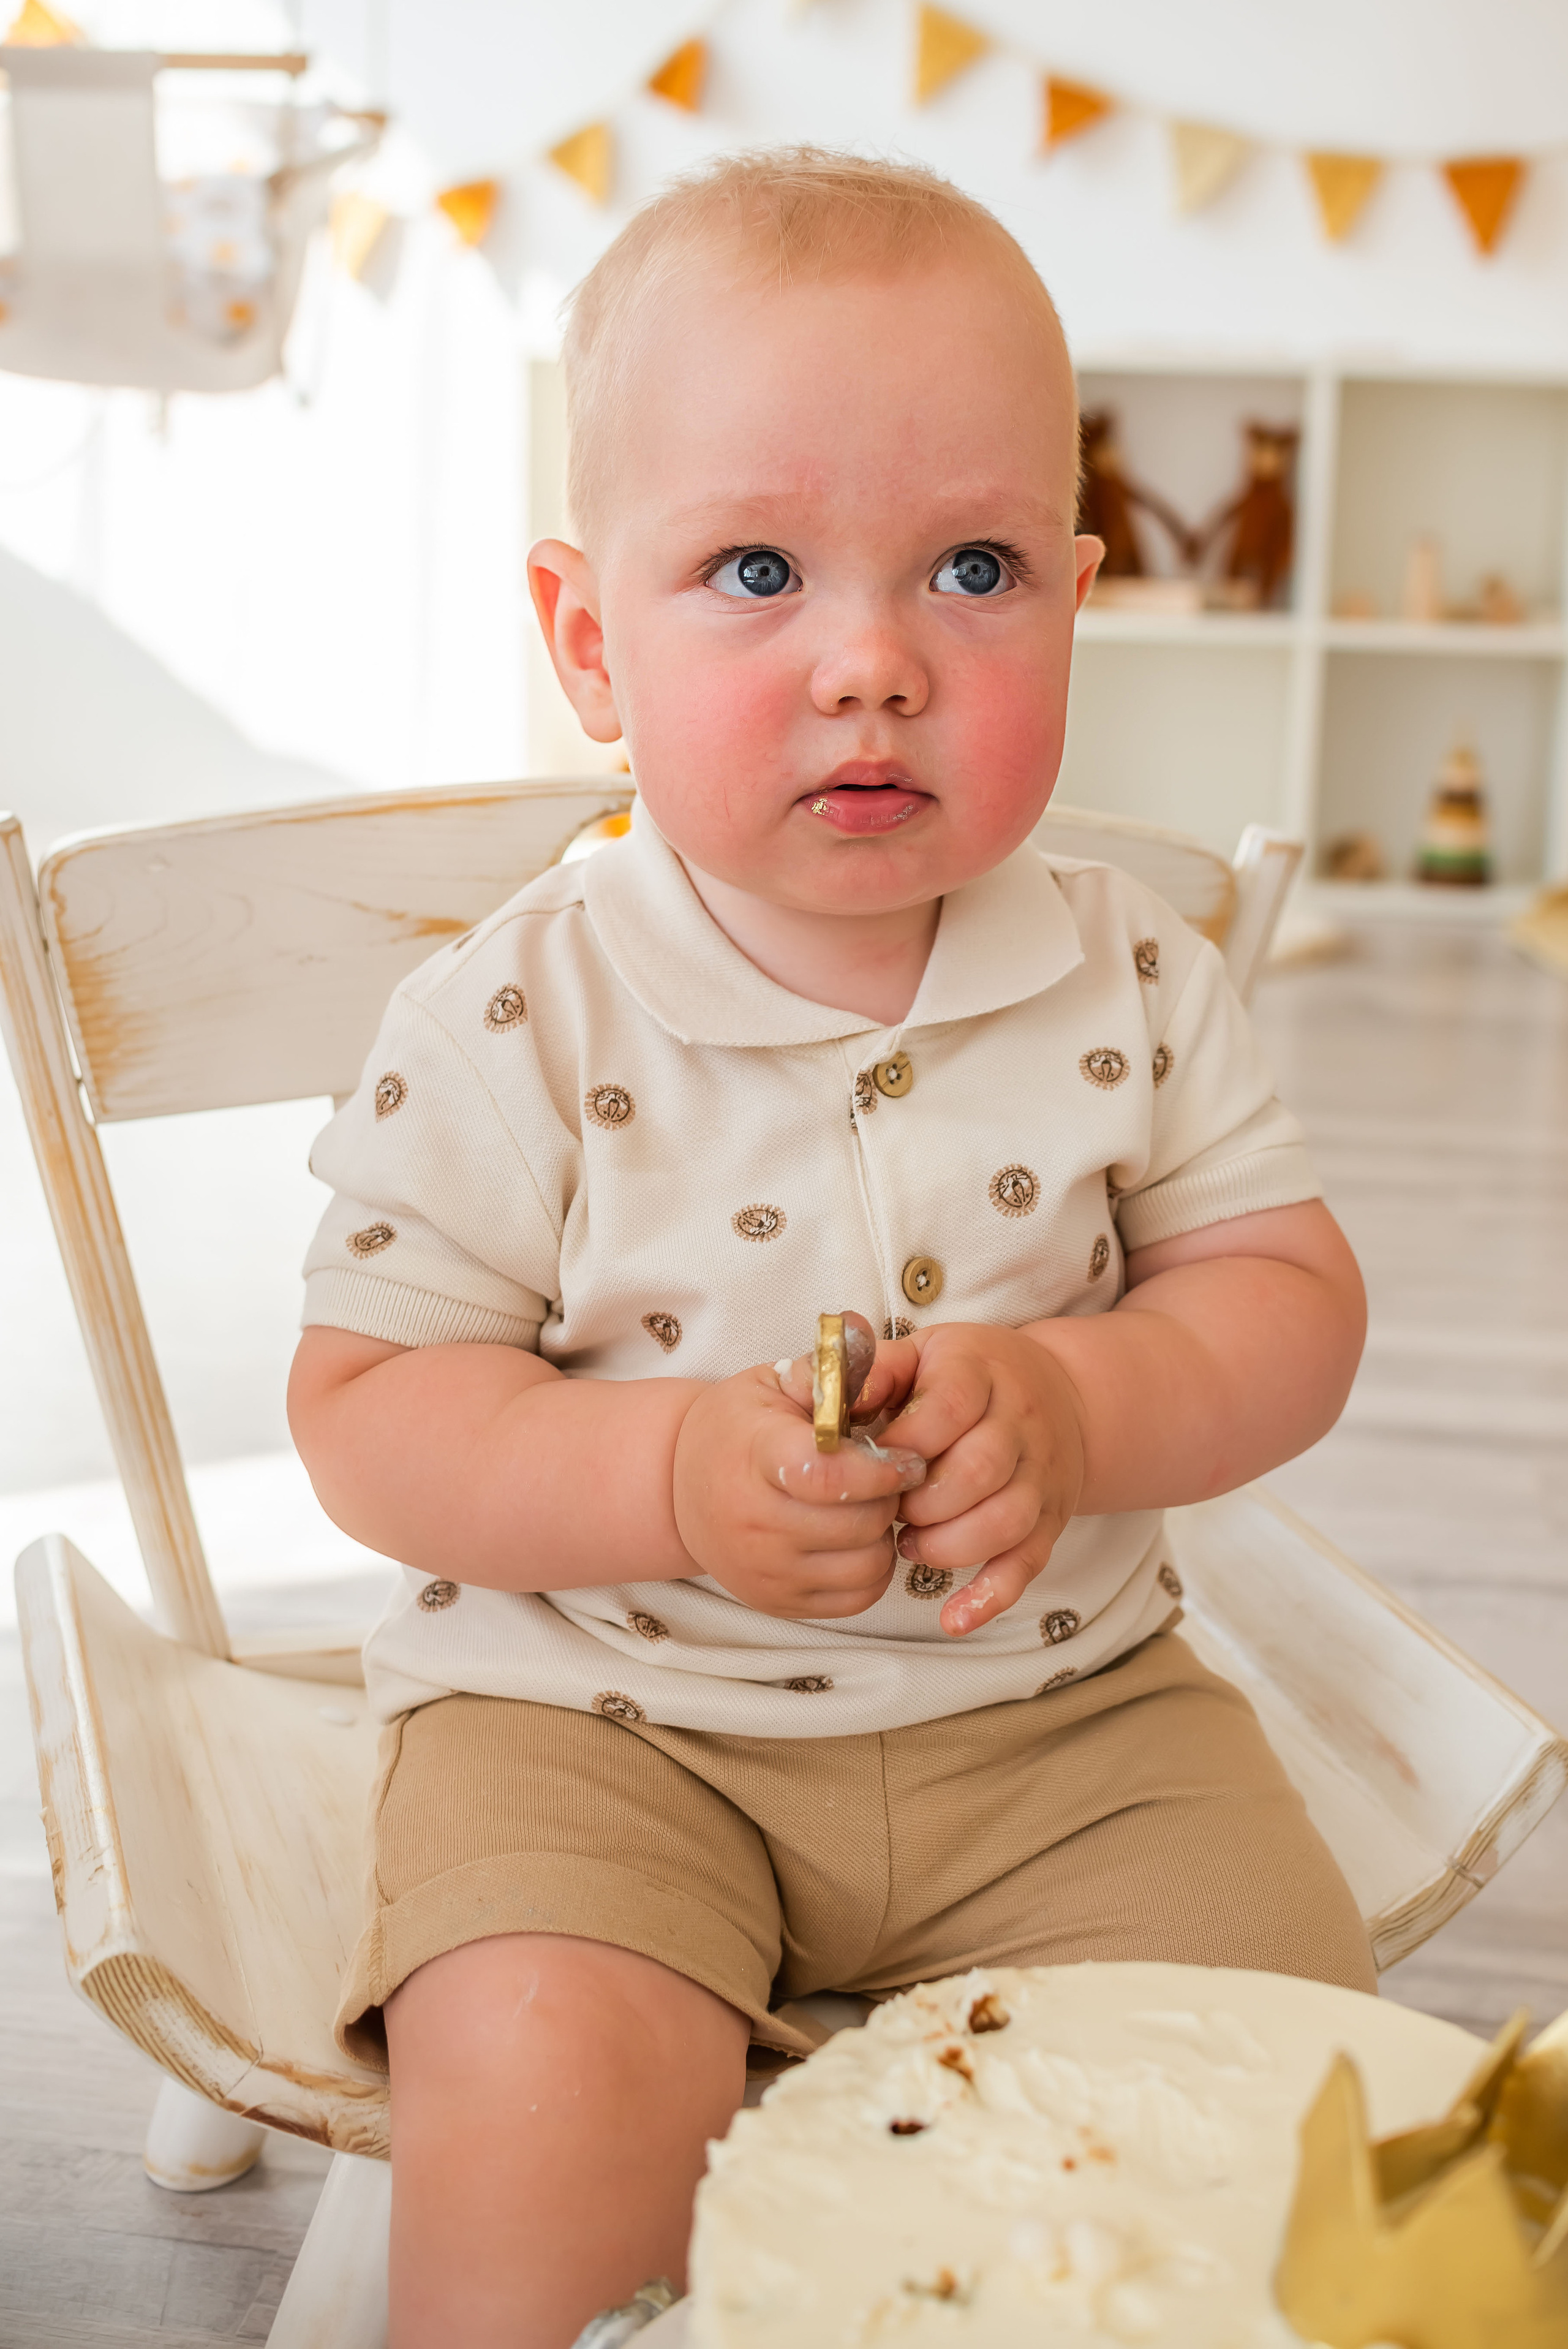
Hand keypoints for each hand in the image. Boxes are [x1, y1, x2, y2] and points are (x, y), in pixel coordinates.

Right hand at [671, 1312, 925, 1619]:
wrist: (677, 1488)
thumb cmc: (737, 1428)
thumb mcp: (772, 1384)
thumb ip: (825, 1372)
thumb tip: (868, 1345)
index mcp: (754, 1455)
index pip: (828, 1474)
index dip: (881, 1467)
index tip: (906, 1456)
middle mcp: (753, 1522)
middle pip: (858, 1522)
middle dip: (888, 1496)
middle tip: (889, 1476)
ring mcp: (764, 1570)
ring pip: (867, 1563)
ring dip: (883, 1534)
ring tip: (869, 1506)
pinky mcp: (778, 1602)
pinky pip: (859, 1597)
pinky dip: (871, 1569)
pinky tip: (855, 1538)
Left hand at [880, 1324, 1087, 1638]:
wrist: (1061, 1392)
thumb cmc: (969, 1376)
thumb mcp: (924, 1354)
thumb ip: (876, 1371)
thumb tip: (830, 1398)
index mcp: (981, 1374)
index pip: (949, 1407)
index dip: (903, 1443)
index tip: (871, 1462)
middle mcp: (1021, 1423)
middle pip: (979, 1470)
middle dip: (922, 1502)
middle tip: (891, 1509)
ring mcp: (1041, 1476)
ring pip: (1005, 1522)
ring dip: (948, 1546)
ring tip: (911, 1543)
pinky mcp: (1051, 1520)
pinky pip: (1027, 1564)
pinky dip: (991, 1597)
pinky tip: (953, 1618)